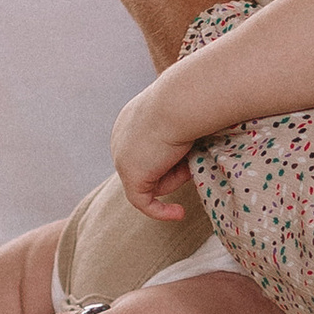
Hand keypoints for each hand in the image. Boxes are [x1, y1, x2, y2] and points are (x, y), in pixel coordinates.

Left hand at [109, 85, 197, 219]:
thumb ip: (181, 135)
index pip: (148, 150)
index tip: (190, 162)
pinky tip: (180, 213)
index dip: (171, 158)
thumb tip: (192, 153)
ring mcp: (122, 156)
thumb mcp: (184, 117)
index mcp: (130, 120)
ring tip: (189, 158)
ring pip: (151, 182)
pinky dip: (161, 211)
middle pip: (148, 167)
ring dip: (176, 178)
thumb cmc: (191, 103)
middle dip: (174, 168)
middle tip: (193, 155)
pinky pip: (143, 202)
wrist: (182, 100)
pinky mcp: (130, 174)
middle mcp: (120, 136)